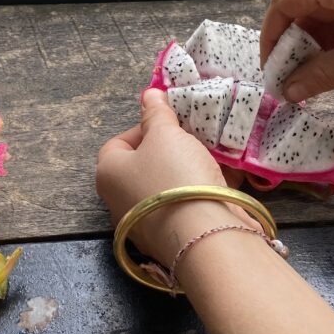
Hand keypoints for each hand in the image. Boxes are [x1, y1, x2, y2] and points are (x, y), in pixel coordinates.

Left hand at [96, 89, 255, 266]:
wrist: (204, 235)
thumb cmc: (175, 178)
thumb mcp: (165, 134)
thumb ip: (157, 114)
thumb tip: (148, 95)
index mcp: (108, 175)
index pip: (118, 143)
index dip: (144, 128)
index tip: (169, 122)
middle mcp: (119, 202)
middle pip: (144, 166)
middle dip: (170, 149)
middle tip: (192, 138)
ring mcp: (146, 224)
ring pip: (168, 187)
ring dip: (189, 169)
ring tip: (213, 154)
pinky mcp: (174, 238)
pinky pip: (186, 206)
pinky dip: (203, 191)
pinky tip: (225, 178)